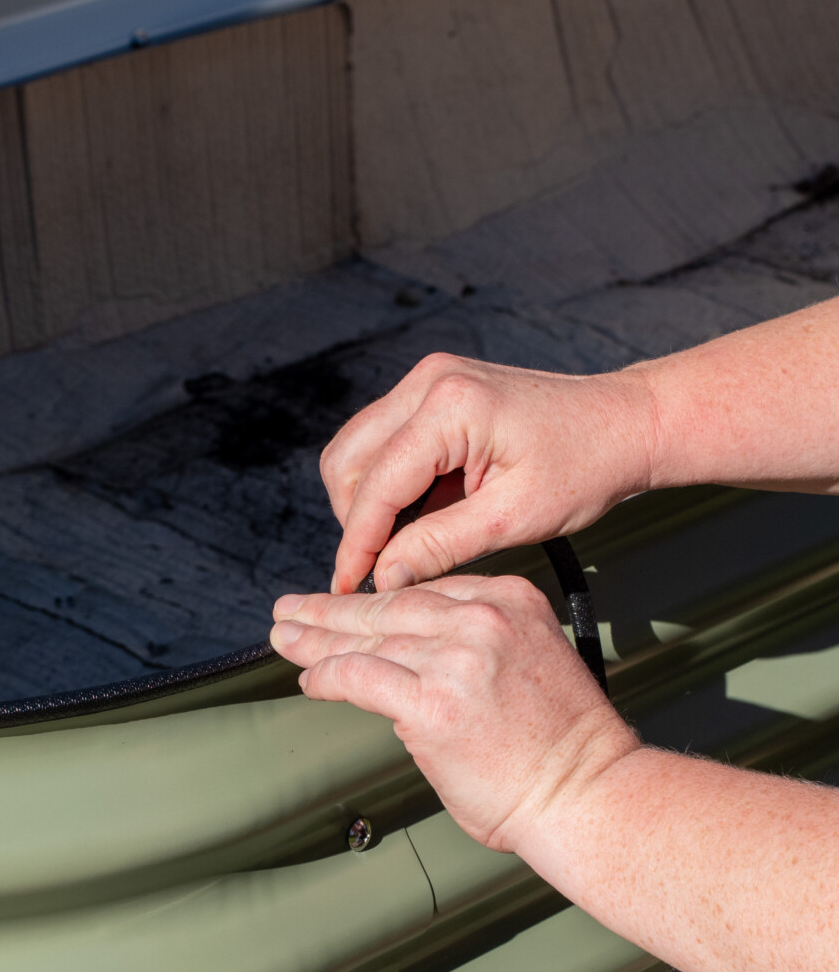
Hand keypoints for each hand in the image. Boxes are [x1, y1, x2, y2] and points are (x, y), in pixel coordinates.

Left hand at [270, 576, 636, 851]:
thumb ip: (478, 649)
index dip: (376, 599)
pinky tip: (309, 679)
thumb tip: (419, 663)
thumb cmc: (564, 751)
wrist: (587, 795)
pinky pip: (360, 677)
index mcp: (512, 601)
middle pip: (387, 606)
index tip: (345, 603)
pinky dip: (327, 677)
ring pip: (366, 639)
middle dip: (329, 610)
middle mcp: (484, 619)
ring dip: (314, 640)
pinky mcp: (432, 702)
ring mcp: (456, 657)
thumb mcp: (532, 664)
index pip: (425, 590)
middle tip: (291, 609)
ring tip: (283, 638)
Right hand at [321, 353, 656, 592]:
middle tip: (380, 569)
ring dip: (369, 503)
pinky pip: (386, 443)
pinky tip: (419, 519)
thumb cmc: (586, 466)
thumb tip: (384, 577)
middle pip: (347, 461)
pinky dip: (390, 486)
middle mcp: (430, 381)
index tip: (346, 590)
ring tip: (404, 546)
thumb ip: (438, 546)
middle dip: (355, 521)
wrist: (626, 424)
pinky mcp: (436, 392)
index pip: (374, 486)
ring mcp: (430, 381)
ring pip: (358, 451)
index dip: (356, 546)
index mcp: (450, 406)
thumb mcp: (512, 520)